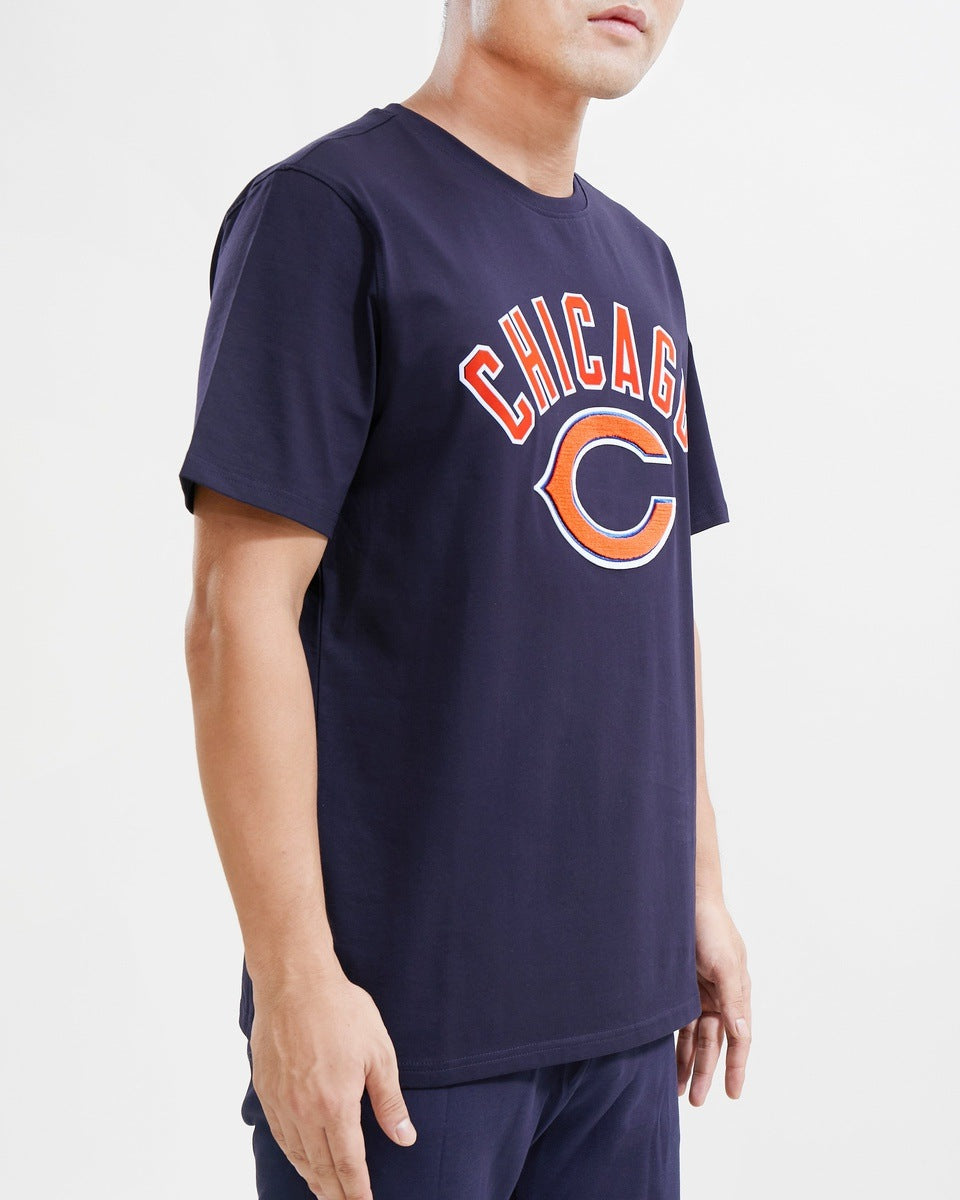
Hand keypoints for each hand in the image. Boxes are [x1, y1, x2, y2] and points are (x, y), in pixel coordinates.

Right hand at [249, 961, 416, 1199]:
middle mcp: (305, 1112)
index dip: (358, 1190)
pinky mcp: (266, 1090)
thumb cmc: (341, 1011)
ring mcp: (281, 1103)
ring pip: (298, 1156)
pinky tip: (301, 1157)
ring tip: (326, 1191)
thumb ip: (390, 1102)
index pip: (349, 1164)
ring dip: (314, 1177)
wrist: (295, 982)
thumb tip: (405, 1137)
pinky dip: (293, 1155)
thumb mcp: (379, 1053)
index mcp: (337, 1105)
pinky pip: (279, 1135)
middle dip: (336, 1192)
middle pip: (321, 1167)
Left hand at [676, 895, 751, 1104]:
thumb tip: (743, 1036)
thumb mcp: (726, 964)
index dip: (736, 1067)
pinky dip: (671, 1038)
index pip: (739, 1038)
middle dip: (705, 1072)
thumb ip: (734, 1002)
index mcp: (737, 992)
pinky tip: (662, 1057)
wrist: (682, 895)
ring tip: (676, 1089)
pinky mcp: (676, 985)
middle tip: (695, 1101)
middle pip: (713, 1042)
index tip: (731, 1095)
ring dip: (686, 1061)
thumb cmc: (710, 926)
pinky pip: (675, 1018)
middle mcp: (718, 995)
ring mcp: (696, 990)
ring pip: (692, 1035)